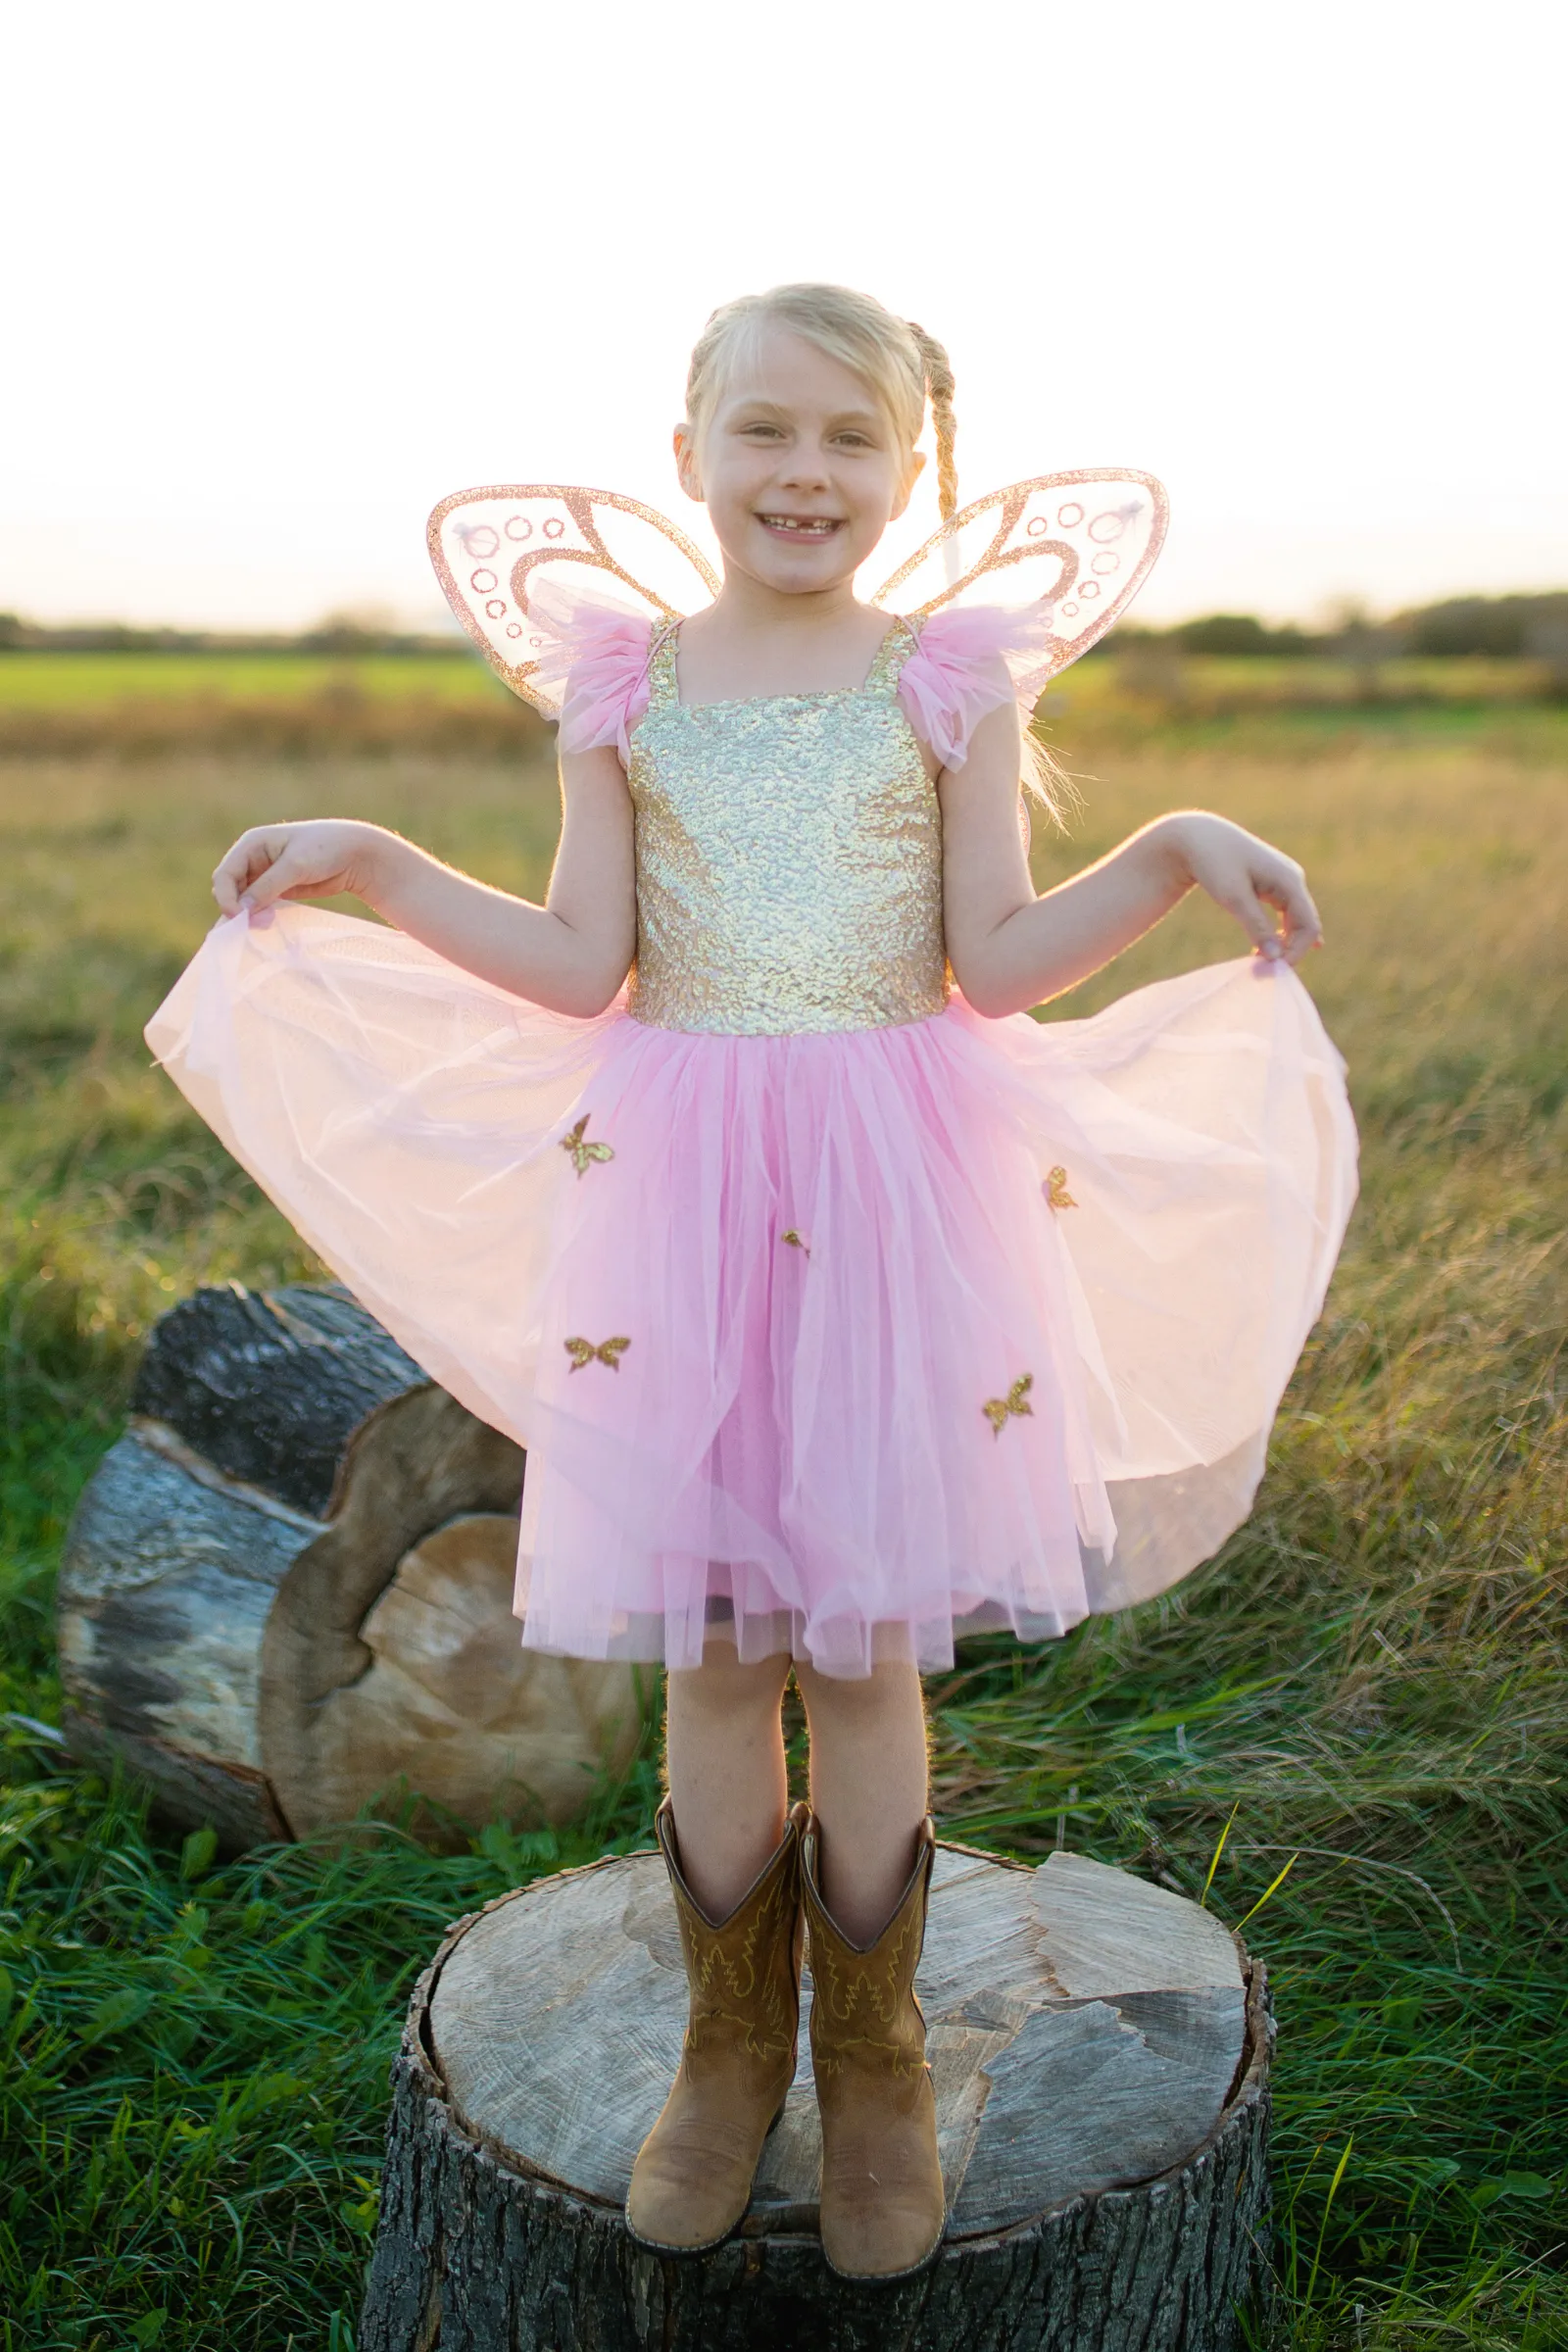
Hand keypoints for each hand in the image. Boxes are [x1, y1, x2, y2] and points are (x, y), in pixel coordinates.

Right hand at [211, 819, 397, 916]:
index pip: (224, 874)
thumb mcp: (295, 866)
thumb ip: (267, 887)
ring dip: (247, 915)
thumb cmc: (326, 849)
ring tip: (261, 928)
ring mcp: (264, 876)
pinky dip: (258, 917)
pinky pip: (259, 906)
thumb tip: (241, 911)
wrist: (356, 853)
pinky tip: (263, 927)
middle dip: (237, 908)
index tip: (238, 918)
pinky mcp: (277, 890)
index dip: (226, 897)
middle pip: (230, 889)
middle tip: (254, 927)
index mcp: (251, 844)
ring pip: (243, 901)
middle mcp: (253, 859)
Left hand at [1164, 812, 1322, 965]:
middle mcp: (1293, 879)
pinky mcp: (1272, 883)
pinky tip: (1271, 948)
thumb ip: (1257, 927)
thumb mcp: (1233, 898)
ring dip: (1284, 943)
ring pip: (1296, 921)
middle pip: (1305, 925)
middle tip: (1263, 972)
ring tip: (1262, 963)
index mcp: (1290, 880)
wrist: (1197, 836)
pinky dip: (1278, 933)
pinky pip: (1285, 913)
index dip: (1296, 952)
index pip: (1308, 926)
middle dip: (1290, 950)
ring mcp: (1284, 880)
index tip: (1271, 970)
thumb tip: (1276, 957)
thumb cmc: (1214, 863)